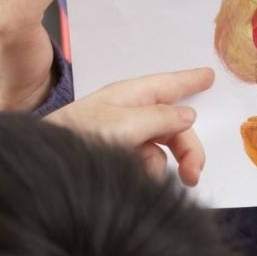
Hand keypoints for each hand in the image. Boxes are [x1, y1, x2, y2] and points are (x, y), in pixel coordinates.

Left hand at [49, 67, 212, 186]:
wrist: (45, 164)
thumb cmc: (78, 134)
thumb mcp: (122, 123)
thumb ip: (159, 118)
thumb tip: (188, 116)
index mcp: (131, 95)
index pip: (168, 85)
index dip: (190, 81)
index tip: (210, 75)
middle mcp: (131, 114)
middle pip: (173, 127)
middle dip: (187, 149)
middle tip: (194, 174)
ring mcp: (124, 137)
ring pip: (161, 151)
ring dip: (159, 166)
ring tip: (141, 176)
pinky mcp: (117, 158)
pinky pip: (145, 165)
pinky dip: (144, 174)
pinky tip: (131, 180)